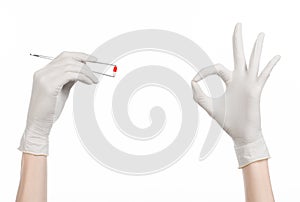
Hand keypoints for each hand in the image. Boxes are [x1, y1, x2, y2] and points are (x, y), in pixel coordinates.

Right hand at [18, 51, 98, 154]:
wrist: (39, 124)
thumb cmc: (50, 110)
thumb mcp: (62, 91)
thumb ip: (69, 80)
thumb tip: (81, 72)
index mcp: (44, 72)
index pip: (63, 56)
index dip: (80, 55)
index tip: (93, 59)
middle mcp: (42, 72)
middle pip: (67, 58)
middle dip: (85, 63)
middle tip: (95, 74)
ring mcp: (44, 78)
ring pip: (70, 66)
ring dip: (86, 72)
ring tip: (94, 80)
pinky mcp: (49, 86)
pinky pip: (70, 75)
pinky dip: (83, 77)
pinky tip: (89, 83)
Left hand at [191, 24, 279, 167]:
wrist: (240, 134)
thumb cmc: (227, 120)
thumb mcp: (209, 106)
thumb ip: (199, 95)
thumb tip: (192, 81)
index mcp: (229, 80)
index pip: (216, 68)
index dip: (204, 71)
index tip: (196, 79)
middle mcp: (240, 79)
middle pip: (238, 55)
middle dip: (237, 40)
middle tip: (238, 25)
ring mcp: (249, 83)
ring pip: (253, 61)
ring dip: (256, 48)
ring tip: (260, 35)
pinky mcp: (255, 91)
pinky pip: (264, 76)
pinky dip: (270, 66)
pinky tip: (276, 56)